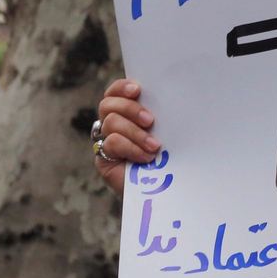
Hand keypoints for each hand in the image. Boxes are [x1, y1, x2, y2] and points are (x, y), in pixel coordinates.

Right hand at [94, 78, 160, 194]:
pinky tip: (145, 157)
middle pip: (109, 104)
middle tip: (150, 121)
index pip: (115, 92)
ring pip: (111, 122)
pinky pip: (111, 143)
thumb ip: (162, 116)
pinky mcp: (103, 158)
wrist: (164, 190)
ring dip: (135, 132)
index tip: (137, 90)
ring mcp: (106, 141)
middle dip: (130, 109)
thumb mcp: (166, 132)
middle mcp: (112, 123)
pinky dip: (130, 147)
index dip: (122, 87)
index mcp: (126, 112)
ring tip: (154, 146)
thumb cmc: (169, 157)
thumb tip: (173, 97)